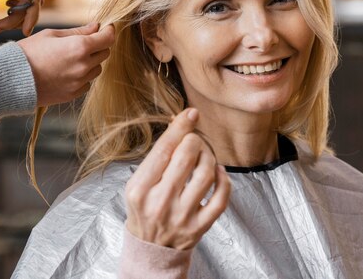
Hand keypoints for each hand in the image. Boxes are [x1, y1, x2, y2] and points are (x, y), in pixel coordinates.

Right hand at [17, 23, 114, 105]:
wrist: (11, 80)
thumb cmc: (29, 52)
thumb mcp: (52, 35)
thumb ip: (78, 31)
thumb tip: (97, 26)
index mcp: (80, 47)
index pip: (108, 38)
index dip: (109, 31)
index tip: (106, 28)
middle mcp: (84, 66)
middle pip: (104, 53)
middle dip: (97, 46)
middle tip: (82, 42)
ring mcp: (79, 82)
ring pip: (96, 69)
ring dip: (90, 62)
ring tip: (68, 59)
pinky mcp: (73, 94)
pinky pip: (86, 83)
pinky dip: (81, 77)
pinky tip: (64, 72)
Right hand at [125, 108, 230, 249]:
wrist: (149, 248)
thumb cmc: (145, 208)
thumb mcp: (139, 182)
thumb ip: (158, 157)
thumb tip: (183, 124)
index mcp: (140, 189)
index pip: (164, 149)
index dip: (180, 127)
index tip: (191, 114)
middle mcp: (160, 203)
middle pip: (186, 157)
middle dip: (195, 141)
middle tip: (195, 141)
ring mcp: (181, 217)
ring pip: (206, 174)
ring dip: (210, 157)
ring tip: (205, 156)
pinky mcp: (199, 227)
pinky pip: (221, 198)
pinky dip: (223, 179)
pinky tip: (217, 173)